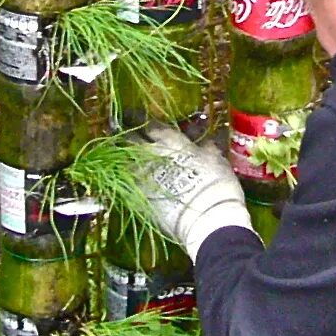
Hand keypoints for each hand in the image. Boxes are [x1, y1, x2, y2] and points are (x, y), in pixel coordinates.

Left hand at [132, 123, 253, 260]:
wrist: (207, 219)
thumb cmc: (216, 187)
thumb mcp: (217, 161)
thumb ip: (208, 149)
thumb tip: (207, 141)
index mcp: (173, 144)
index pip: (153, 126)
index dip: (142, 120)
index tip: (135, 116)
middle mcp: (153, 156)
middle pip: (132, 140)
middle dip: (126, 134)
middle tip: (120, 130)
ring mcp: (143, 177)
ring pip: (124, 160)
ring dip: (121, 156)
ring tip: (119, 155)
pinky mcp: (138, 198)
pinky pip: (125, 182)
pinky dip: (125, 177)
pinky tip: (125, 178)